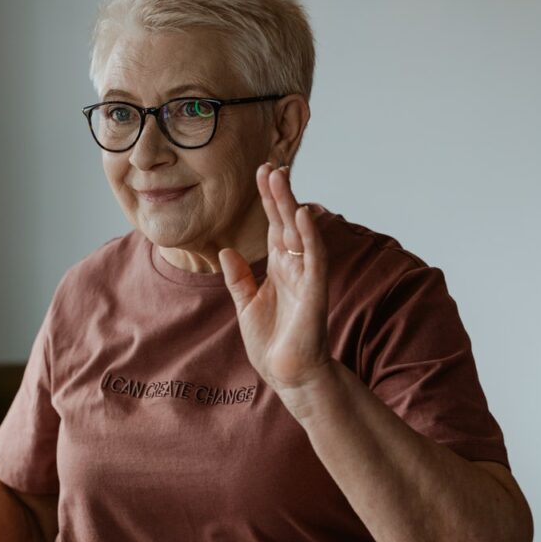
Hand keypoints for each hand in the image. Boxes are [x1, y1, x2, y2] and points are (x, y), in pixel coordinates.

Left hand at [219, 163, 331, 409]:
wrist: (288, 376)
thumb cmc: (272, 344)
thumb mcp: (245, 306)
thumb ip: (238, 278)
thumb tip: (226, 250)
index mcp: (278, 270)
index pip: (273, 227)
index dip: (267, 201)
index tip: (260, 173)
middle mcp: (294, 268)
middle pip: (286, 224)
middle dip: (278, 195)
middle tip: (270, 165)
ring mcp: (306, 278)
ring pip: (299, 234)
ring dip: (291, 206)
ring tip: (281, 178)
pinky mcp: (315, 293)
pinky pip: (314, 260)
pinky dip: (309, 237)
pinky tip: (301, 215)